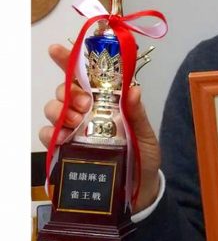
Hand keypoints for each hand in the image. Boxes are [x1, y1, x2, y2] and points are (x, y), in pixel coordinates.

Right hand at [39, 44, 161, 211]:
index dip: (68, 60)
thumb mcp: (146, 134)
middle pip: (65, 90)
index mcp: (107, 102)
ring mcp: (74, 131)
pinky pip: (48, 136)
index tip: (56, 49)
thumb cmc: (144, 158)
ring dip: (60, 110)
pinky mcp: (66, 151)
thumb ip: (138, 114)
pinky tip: (63, 136)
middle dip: (69, 91)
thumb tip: (134, 90)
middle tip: (84, 103)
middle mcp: (87, 113)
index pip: (86, 77)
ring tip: (76, 121)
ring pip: (53, 110)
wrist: (139, 192)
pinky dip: (51, 133)